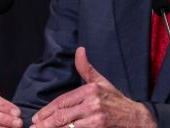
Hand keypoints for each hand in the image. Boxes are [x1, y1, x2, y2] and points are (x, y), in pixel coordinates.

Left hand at [31, 47, 155, 127]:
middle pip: (62, 116)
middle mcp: (93, 103)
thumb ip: (86, 68)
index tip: (36, 117)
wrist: (136, 118)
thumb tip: (80, 50)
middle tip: (33, 127)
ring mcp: (95, 119)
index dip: (47, 110)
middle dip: (45, 124)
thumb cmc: (116, 101)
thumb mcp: (101, 82)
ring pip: (67, 127)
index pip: (63, 101)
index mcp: (90, 90)